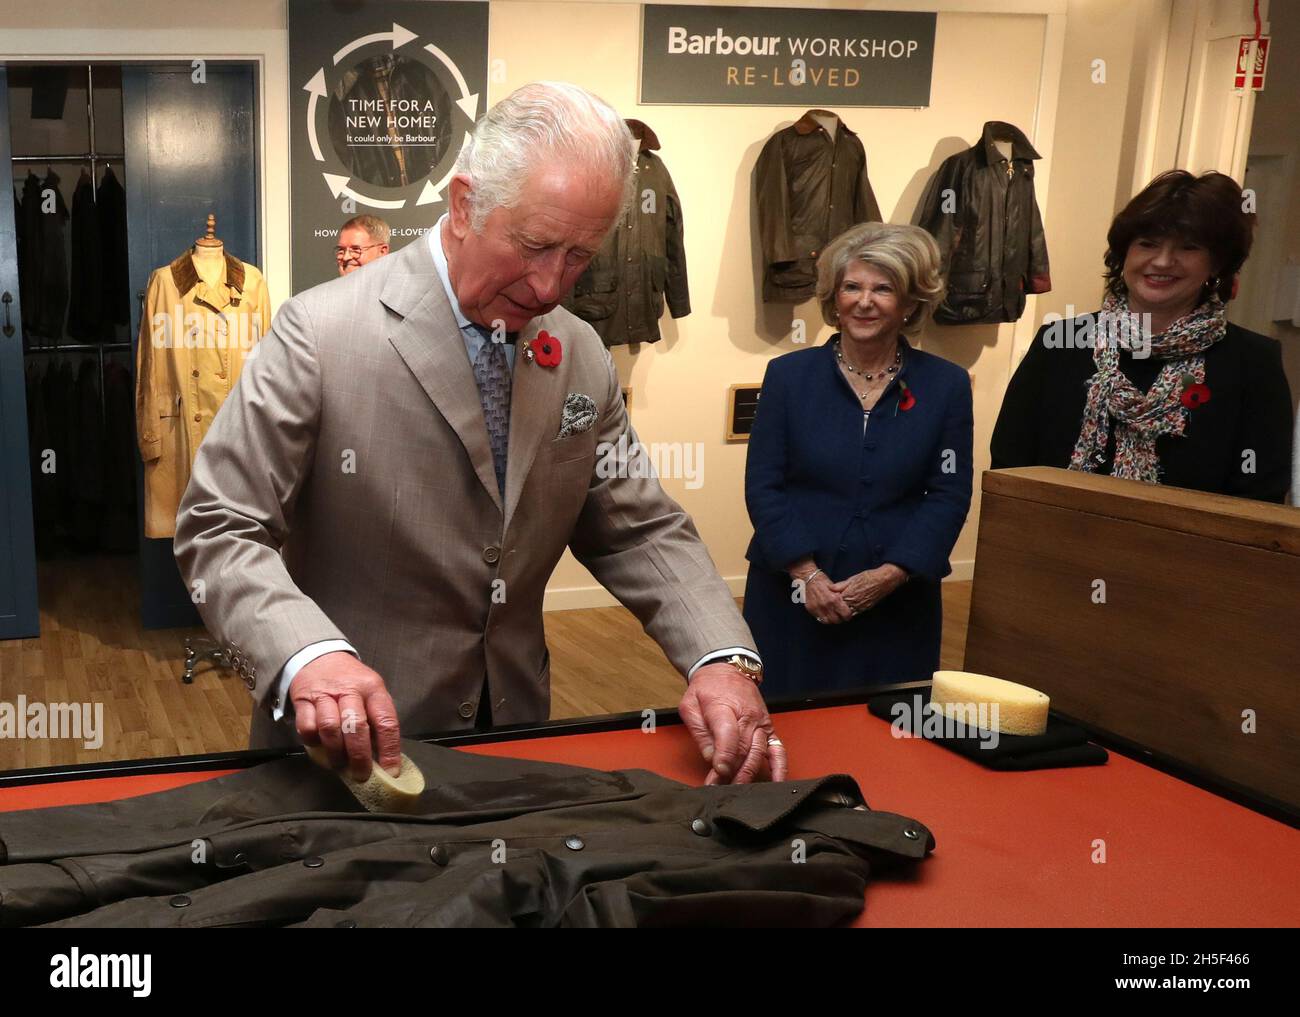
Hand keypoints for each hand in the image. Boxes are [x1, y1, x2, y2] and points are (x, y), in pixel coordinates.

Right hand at [290, 652, 401, 781]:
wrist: (318, 656)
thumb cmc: (350, 681)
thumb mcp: (370, 692)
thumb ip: (376, 719)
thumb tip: (383, 757)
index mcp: (373, 688)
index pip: (386, 721)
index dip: (389, 749)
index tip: (391, 771)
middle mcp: (350, 689)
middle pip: (356, 727)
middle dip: (360, 756)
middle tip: (361, 775)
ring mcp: (324, 694)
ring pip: (330, 728)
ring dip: (335, 752)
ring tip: (339, 764)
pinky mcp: (303, 699)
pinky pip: (307, 727)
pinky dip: (313, 741)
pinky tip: (319, 746)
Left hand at [678, 663, 787, 784]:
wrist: (726, 670)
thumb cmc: (706, 689)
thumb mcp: (690, 705)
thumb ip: (699, 732)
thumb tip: (711, 757)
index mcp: (724, 708)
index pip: (728, 736)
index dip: (724, 757)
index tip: (718, 773)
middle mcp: (747, 716)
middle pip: (744, 750)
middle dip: (732, 773)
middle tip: (720, 788)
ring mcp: (760, 723)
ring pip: (759, 753)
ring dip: (749, 774)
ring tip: (737, 789)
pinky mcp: (768, 729)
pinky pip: (778, 749)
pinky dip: (780, 767)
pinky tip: (777, 782)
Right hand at [789, 562, 853, 624]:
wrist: (808, 578)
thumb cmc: (823, 581)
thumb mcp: (835, 586)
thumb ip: (841, 596)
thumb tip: (848, 604)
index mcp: (834, 599)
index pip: (845, 614)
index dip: (848, 615)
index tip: (848, 614)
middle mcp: (826, 606)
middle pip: (837, 620)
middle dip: (840, 619)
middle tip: (841, 615)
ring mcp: (817, 609)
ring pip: (828, 622)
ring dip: (832, 620)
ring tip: (834, 616)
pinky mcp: (811, 610)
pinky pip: (819, 619)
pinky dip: (824, 618)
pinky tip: (826, 614)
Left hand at [829, 564, 908, 615]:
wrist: (883, 581)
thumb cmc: (868, 577)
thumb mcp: (852, 579)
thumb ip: (840, 585)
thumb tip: (830, 588)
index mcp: (849, 594)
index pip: (836, 601)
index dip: (831, 600)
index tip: (826, 599)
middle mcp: (854, 602)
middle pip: (840, 609)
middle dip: (835, 608)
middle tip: (830, 607)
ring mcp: (860, 607)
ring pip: (848, 613)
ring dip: (842, 611)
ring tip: (838, 609)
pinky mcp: (865, 608)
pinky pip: (855, 613)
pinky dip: (850, 612)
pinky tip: (848, 609)